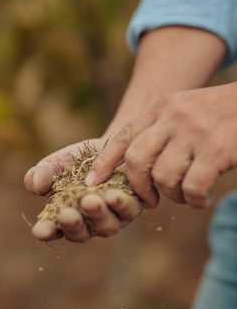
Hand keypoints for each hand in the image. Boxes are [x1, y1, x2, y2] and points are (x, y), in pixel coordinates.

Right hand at [24, 139, 140, 241]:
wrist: (109, 146)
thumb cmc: (77, 160)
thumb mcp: (55, 164)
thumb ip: (42, 174)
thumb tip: (35, 186)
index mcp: (65, 216)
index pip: (53, 230)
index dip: (47, 231)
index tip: (40, 230)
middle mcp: (89, 223)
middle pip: (82, 233)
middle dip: (75, 225)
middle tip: (68, 215)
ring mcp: (113, 217)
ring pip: (107, 226)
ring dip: (99, 215)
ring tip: (91, 201)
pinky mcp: (132, 206)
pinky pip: (129, 210)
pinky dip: (121, 204)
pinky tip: (112, 194)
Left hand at [85, 82, 236, 207]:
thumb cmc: (217, 112)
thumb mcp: (182, 109)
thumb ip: (157, 127)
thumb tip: (131, 161)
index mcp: (161, 108)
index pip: (123, 136)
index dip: (104, 161)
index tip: (92, 181)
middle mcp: (174, 117)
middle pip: (136, 159)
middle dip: (137, 186)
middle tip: (149, 199)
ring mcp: (195, 132)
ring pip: (163, 177)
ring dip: (172, 195)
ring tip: (186, 194)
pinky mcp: (217, 150)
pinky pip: (191, 187)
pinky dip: (193, 200)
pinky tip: (202, 199)